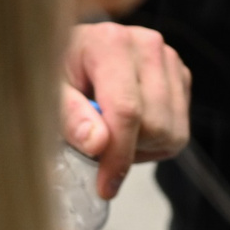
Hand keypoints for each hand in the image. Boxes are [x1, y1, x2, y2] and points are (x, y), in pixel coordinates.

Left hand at [60, 22, 190, 199]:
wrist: (71, 52)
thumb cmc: (55, 73)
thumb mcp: (48, 95)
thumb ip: (70, 118)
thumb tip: (98, 143)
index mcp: (110, 43)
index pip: (127, 111)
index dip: (117, 156)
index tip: (104, 186)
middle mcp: (148, 44)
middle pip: (155, 125)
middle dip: (126, 149)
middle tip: (97, 146)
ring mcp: (169, 58)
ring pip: (172, 131)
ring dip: (142, 147)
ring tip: (112, 134)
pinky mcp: (180, 75)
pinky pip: (179, 129)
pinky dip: (156, 141)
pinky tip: (130, 128)